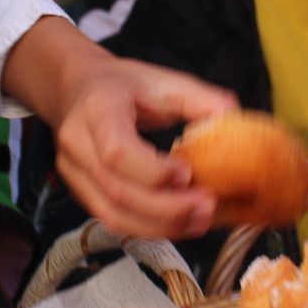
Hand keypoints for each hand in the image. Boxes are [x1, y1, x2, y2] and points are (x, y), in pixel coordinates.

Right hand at [1, 18, 236, 238]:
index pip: (117, 150)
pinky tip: (178, 224)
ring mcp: (73, 170)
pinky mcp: (80, 190)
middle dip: (166, 208)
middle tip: (207, 207)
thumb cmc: (123, 84)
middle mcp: (77, 142)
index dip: (153, 171)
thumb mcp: (163, 79)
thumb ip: (201, 99)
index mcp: (97, 108)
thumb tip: (233, 120)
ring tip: (199, 221)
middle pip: (117, 190)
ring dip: (159, 226)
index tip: (188, 174)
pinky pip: (111, 219)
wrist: (79, 87)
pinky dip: (147, 228)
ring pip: (112, 214)